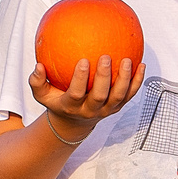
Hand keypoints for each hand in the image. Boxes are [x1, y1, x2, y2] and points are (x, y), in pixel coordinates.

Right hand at [27, 55, 145, 129]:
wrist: (75, 121)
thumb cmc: (57, 100)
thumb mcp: (42, 95)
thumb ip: (36, 81)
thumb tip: (38, 65)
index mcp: (72, 106)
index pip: (76, 94)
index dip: (80, 79)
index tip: (83, 60)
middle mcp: (91, 110)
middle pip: (101, 96)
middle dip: (105, 78)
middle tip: (106, 57)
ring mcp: (107, 110)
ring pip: (119, 97)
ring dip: (125, 79)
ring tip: (128, 60)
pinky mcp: (118, 107)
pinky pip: (131, 94)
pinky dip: (137, 81)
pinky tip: (141, 64)